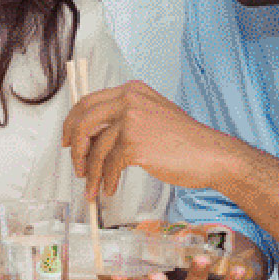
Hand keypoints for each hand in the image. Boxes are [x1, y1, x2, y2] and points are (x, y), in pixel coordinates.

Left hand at [61, 80, 245, 199]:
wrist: (211, 155)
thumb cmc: (184, 141)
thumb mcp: (151, 116)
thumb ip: (123, 119)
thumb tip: (90, 138)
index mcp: (131, 91)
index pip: (88, 102)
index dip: (72, 123)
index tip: (67, 140)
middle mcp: (128, 100)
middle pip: (83, 122)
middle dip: (75, 149)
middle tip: (77, 167)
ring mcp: (131, 120)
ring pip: (95, 148)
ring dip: (91, 172)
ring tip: (93, 188)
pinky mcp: (134, 143)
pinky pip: (109, 165)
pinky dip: (106, 180)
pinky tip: (110, 189)